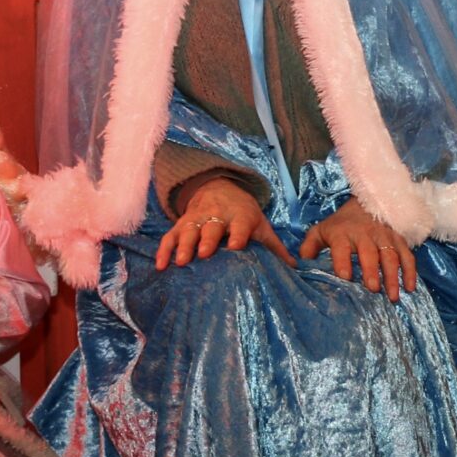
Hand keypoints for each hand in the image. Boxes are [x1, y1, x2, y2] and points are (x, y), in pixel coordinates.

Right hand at [156, 176, 294, 270]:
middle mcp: (218, 214)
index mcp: (241, 216)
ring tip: (181, 262)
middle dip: (207, 239)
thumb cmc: (244, 214)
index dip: (238, 235)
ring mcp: (197, 218)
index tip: (235, 247)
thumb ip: (275, 247)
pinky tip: (160, 266)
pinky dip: (164, 249)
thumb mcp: (261, 226)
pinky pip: (170, 235)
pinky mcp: (182, 223)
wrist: (220, 188)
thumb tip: (296, 267)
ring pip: (189, 230)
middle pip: (212, 226)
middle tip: (204, 254)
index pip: (241, 225)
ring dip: (184, 244)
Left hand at [300, 200, 417, 300]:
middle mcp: (365, 234)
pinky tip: (410, 288)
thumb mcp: (320, 231)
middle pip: (370, 253)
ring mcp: (384, 236)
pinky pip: (407, 255)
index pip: (341, 247)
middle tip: (373, 289)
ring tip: (393, 296)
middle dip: (372, 271)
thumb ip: (309, 247)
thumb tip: (300, 266)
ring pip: (391, 255)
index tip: (345, 277)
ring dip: (393, 276)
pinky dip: (410, 272)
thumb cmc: (340, 225)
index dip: (343, 262)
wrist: (365, 203)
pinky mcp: (398, 239)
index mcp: (342, 233)